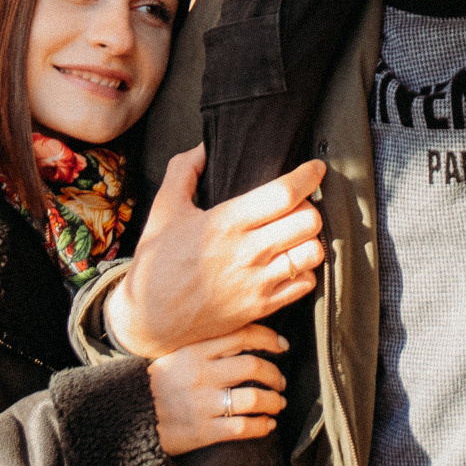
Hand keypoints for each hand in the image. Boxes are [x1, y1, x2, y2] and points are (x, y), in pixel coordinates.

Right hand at [107, 145, 326, 359]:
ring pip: (313, 253)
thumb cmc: (157, 262)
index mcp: (227, 222)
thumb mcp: (164, 209)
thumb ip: (183, 171)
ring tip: (296, 235)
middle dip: (309, 207)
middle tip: (298, 205)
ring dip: (310, 239)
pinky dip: (304, 270)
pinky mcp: (262, 307)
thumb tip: (203, 147)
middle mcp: (248, 252)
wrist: (150, 318)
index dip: (308, 176)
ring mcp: (258, 282)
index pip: (284, 193)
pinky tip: (289, 263)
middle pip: (309, 221)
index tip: (316, 169)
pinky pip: (305, 284)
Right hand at [148, 327, 287, 456]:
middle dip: (275, 374)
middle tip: (281, 380)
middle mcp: (202, 375)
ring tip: (278, 403)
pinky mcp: (204, 431)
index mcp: (195, 351)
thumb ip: (206, 345)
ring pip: (254, 398)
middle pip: (254, 366)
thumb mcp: (176, 354)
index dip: (268, 339)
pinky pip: (243, 428)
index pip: (242, 335)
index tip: (282, 346)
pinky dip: (262, 426)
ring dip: (274, 401)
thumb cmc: (157, 383)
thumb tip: (245, 337)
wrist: (130, 416)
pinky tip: (267, 425)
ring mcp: (204, 404)